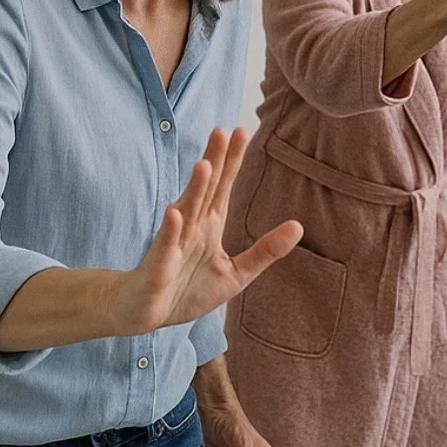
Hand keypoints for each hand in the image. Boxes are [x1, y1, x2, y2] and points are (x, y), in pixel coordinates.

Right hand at [111, 128, 303, 335]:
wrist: (147, 315)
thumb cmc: (189, 290)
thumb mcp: (237, 273)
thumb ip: (266, 250)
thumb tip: (299, 226)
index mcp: (209, 225)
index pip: (223, 187)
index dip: (232, 161)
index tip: (242, 131)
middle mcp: (190, 228)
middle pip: (205, 190)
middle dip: (214, 162)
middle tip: (222, 131)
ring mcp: (172, 245)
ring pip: (185, 212)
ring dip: (194, 190)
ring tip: (204, 165)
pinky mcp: (158, 268)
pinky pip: (164, 248)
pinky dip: (170, 231)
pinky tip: (176, 214)